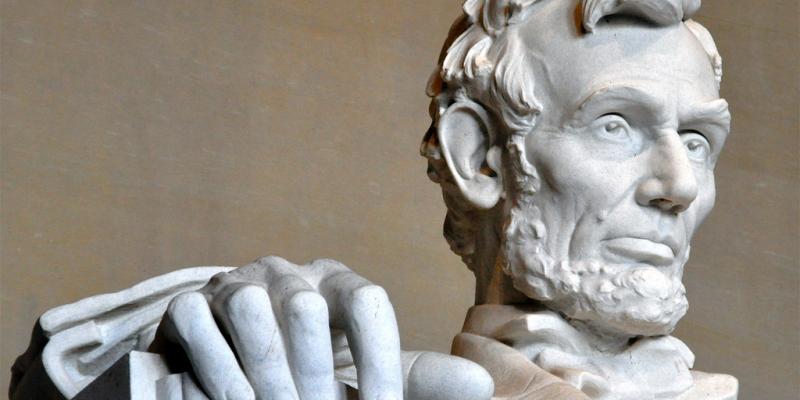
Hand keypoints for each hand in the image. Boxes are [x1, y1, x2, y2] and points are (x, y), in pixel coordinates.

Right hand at [157, 256, 493, 399]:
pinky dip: (216, 367)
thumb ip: (419, 380)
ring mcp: (235, 284)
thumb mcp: (366, 373)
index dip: (378, 360)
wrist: (237, 353)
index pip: (367, 301)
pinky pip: (196, 321)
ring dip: (266, 371)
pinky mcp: (187, 303)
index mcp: (338, 283)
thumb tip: (483, 385)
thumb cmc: (314, 366)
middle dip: (313, 373)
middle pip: (305, 305)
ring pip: (249, 306)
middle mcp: (289, 274)